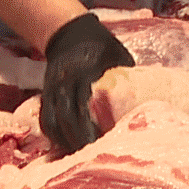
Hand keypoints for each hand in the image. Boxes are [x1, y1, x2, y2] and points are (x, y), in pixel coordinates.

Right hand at [40, 14, 134, 153]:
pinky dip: (54, 135)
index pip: (85, 105)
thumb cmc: (101, 45)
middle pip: (66, 118)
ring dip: (63, 141)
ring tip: (79, 155)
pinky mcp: (46, 94)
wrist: (69, 33)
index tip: (103, 143)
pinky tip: (65, 146)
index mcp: (84, 72)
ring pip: (52, 122)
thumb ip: (125, 78)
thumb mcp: (119, 56)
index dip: (91, 128)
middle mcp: (65, 82)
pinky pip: (45, 119)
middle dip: (77, 140)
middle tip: (92, 156)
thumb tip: (143, 102)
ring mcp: (52, 89)